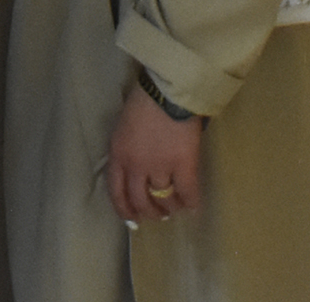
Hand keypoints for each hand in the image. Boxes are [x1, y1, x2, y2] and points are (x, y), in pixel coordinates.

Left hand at [105, 84, 203, 226]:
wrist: (166, 90)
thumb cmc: (143, 101)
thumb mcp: (123, 126)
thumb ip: (126, 148)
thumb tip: (135, 165)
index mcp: (118, 155)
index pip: (116, 191)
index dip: (124, 209)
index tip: (131, 218)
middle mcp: (136, 167)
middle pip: (140, 200)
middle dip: (148, 212)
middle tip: (156, 216)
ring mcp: (160, 168)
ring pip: (163, 198)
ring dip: (169, 208)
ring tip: (174, 209)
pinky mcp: (183, 165)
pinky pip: (187, 192)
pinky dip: (191, 202)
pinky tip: (193, 207)